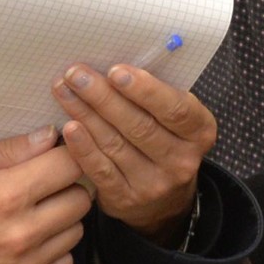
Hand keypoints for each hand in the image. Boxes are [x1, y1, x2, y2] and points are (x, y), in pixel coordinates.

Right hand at [0, 130, 90, 263]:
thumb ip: (10, 150)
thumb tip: (50, 136)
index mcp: (8, 193)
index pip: (71, 166)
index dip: (67, 157)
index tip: (57, 159)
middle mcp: (23, 231)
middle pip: (81, 200)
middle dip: (67, 188)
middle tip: (45, 187)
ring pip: (76, 232)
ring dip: (62, 220)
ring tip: (34, 215)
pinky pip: (65, 263)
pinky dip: (54, 250)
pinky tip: (31, 241)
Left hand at [54, 63, 215, 235]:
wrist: (163, 199)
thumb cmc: (163, 138)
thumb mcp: (173, 117)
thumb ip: (153, 95)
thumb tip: (111, 64)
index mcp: (199, 132)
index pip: (176, 109)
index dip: (146, 90)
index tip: (115, 70)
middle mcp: (181, 160)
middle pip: (139, 125)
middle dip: (103, 96)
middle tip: (76, 73)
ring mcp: (154, 184)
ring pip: (115, 144)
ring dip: (85, 114)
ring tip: (64, 90)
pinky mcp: (126, 199)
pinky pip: (101, 170)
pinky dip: (82, 147)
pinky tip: (68, 128)